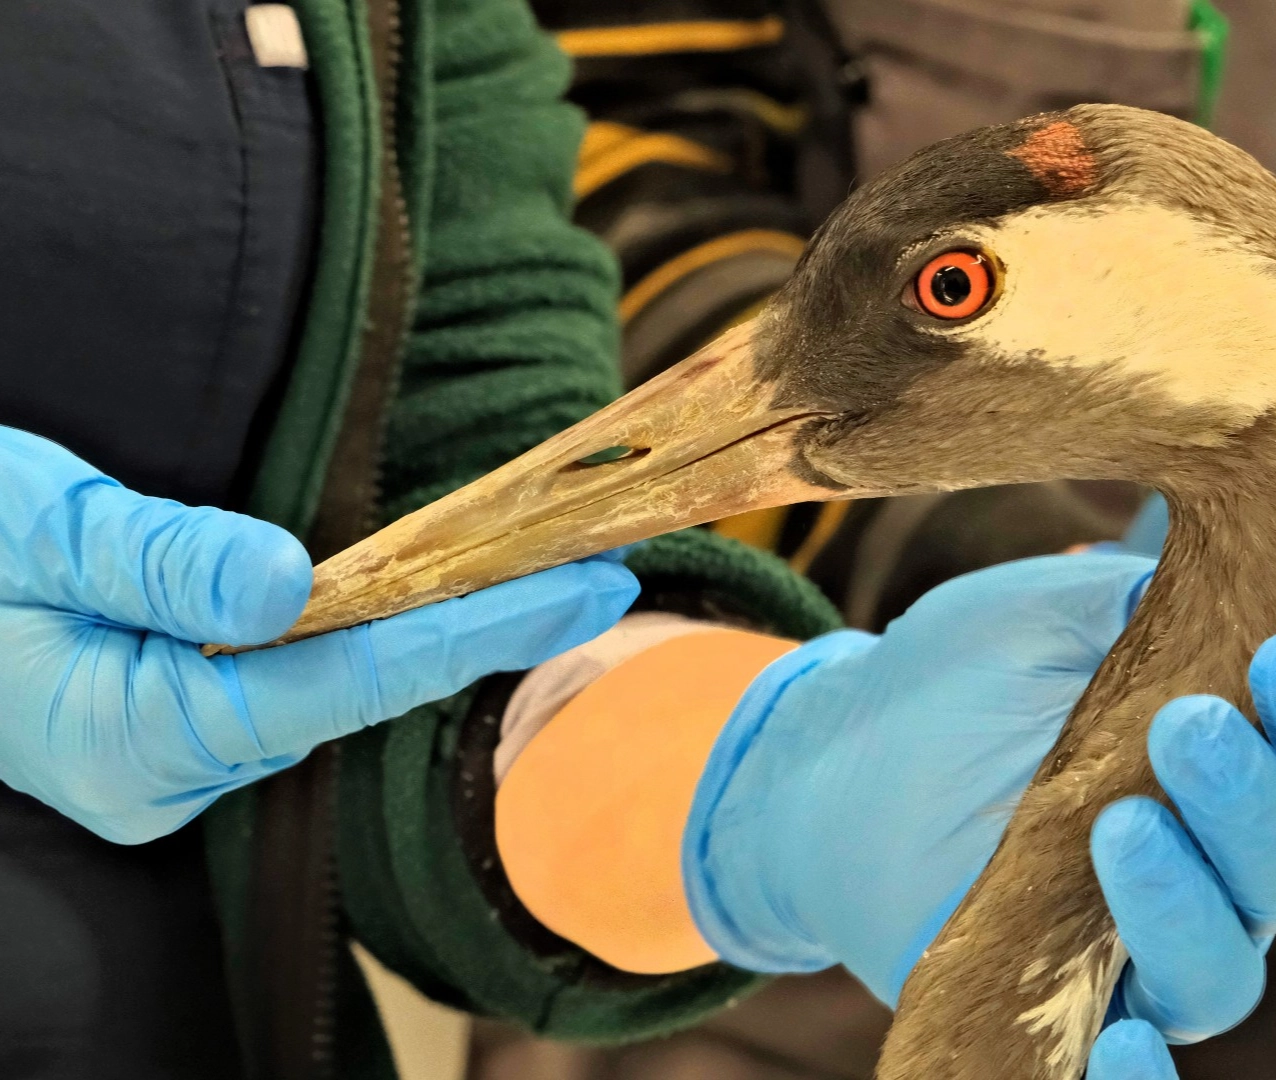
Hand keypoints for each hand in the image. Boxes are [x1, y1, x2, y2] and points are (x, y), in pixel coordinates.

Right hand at [0, 427, 637, 842]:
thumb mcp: (33, 529)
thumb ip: (156, 559)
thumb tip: (290, 581)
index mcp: (135, 739)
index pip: (348, 680)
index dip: (476, 628)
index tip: (581, 587)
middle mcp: (172, 770)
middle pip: (364, 692)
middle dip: (486, 633)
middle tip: (601, 575)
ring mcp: (179, 755)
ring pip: (342, 691)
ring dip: (445, 633)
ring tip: (550, 582)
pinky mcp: (183, 724)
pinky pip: (307, 682)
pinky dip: (383, 637)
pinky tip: (443, 603)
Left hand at [680, 551, 1275, 1054]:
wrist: (834, 759)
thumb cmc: (962, 677)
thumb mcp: (1055, 619)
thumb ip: (1173, 604)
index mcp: (1235, 771)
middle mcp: (1212, 874)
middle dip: (1257, 799)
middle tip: (1190, 727)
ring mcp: (1141, 952)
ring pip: (1225, 969)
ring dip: (1190, 903)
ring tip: (1120, 825)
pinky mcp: (1064, 1013)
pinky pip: (1133, 1067)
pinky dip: (1138, 1076)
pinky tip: (1121, 1045)